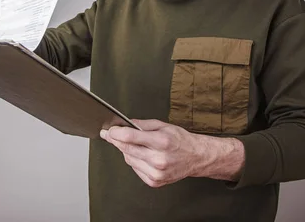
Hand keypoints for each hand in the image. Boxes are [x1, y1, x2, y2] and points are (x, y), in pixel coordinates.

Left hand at [100, 119, 243, 187]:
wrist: (196, 157)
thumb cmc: (180, 140)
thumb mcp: (163, 125)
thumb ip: (142, 125)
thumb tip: (123, 124)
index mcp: (161, 142)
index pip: (130, 137)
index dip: (116, 133)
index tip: (108, 130)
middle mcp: (159, 159)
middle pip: (126, 149)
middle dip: (117, 140)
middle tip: (111, 134)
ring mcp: (156, 172)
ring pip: (128, 159)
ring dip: (127, 151)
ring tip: (138, 145)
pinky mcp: (154, 181)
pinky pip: (135, 169)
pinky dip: (135, 161)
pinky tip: (144, 156)